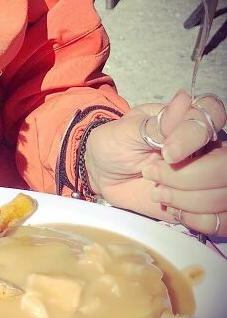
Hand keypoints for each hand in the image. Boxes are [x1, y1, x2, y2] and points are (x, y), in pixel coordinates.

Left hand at [85, 90, 226, 234]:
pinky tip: (171, 208)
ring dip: (188, 198)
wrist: (103, 173)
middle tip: (153, 175)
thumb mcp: (126, 131)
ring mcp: (209, 176)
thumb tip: (184, 99)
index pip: (213, 117)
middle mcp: (208, 146)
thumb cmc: (114, 145)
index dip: (194, 136)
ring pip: (224, 192)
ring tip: (157, 191)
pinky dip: (195, 218)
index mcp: (190, 119)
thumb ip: (156, 124)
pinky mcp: (204, 204)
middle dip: (189, 176)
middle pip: (225, 163)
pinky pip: (220, 218)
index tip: (167, 153)